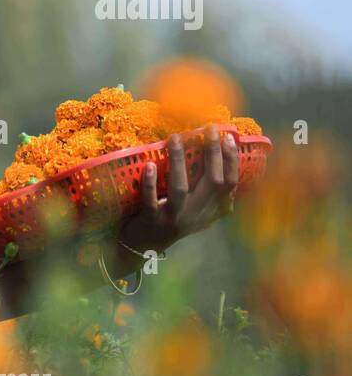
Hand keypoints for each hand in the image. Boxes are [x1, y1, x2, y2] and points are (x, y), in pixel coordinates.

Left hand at [119, 124, 239, 253]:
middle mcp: (196, 214)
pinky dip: (150, 183)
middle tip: (208, 128)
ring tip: (176, 137)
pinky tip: (150, 165)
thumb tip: (227, 160)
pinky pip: (150, 201)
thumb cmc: (172, 221)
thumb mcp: (199, 212)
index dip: (231, 161)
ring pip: (180, 188)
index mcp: (210, 210)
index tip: (229, 137)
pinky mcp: (151, 221)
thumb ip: (213, 195)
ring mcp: (174, 218)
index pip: (230, 184)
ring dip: (179, 161)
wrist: (144, 247)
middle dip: (213, 153)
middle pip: (212, 182)